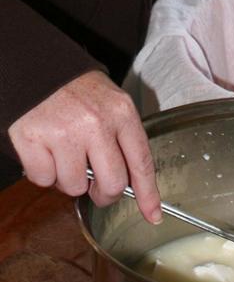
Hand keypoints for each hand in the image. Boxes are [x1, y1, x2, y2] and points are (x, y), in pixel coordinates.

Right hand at [8, 70, 161, 222]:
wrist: (36, 66)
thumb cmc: (77, 90)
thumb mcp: (113, 105)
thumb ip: (124, 140)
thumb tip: (133, 184)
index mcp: (121, 114)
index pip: (142, 163)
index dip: (149, 194)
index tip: (153, 215)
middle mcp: (96, 124)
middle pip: (112, 183)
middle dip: (104, 194)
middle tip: (95, 188)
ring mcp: (62, 133)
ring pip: (74, 186)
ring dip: (69, 180)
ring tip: (65, 157)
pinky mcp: (31, 139)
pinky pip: (42, 179)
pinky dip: (42, 173)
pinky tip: (44, 152)